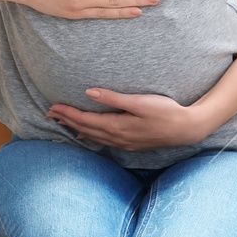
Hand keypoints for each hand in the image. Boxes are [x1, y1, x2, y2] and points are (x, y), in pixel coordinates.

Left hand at [47, 88, 209, 151]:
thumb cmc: (166, 111)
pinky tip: (86, 135)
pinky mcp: (131, 144)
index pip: (85, 120)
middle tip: (49, 113)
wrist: (187, 128)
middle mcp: (118, 137)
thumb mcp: (140, 102)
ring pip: (94, 136)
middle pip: (85, 129)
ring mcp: (124, 143)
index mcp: (117, 126)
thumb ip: (113, 98)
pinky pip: (104, 141)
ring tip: (62, 122)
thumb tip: (88, 93)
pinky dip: (91, 136)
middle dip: (67, 120)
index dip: (67, 113)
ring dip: (76, 128)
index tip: (52, 107)